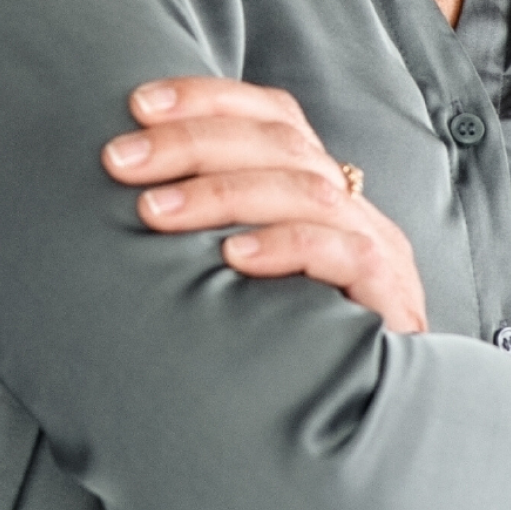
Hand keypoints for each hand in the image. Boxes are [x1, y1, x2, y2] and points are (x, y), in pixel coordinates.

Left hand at [102, 76, 427, 332]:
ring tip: (153, 212)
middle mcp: (350, 204)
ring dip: (221, 193)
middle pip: (279, 142)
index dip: (207, 98)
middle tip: (120, 160)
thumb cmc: (294, 338)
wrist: (372, 411)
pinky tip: (232, 258)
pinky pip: (344, 253)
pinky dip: (286, 246)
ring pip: (304, 191)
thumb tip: (127, 194)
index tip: (137, 102)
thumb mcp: (250, 270)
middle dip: (192, 142)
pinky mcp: (390, 295)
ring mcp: (375, 246)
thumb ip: (211, 229)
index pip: (272, 113)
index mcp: (319, 184)